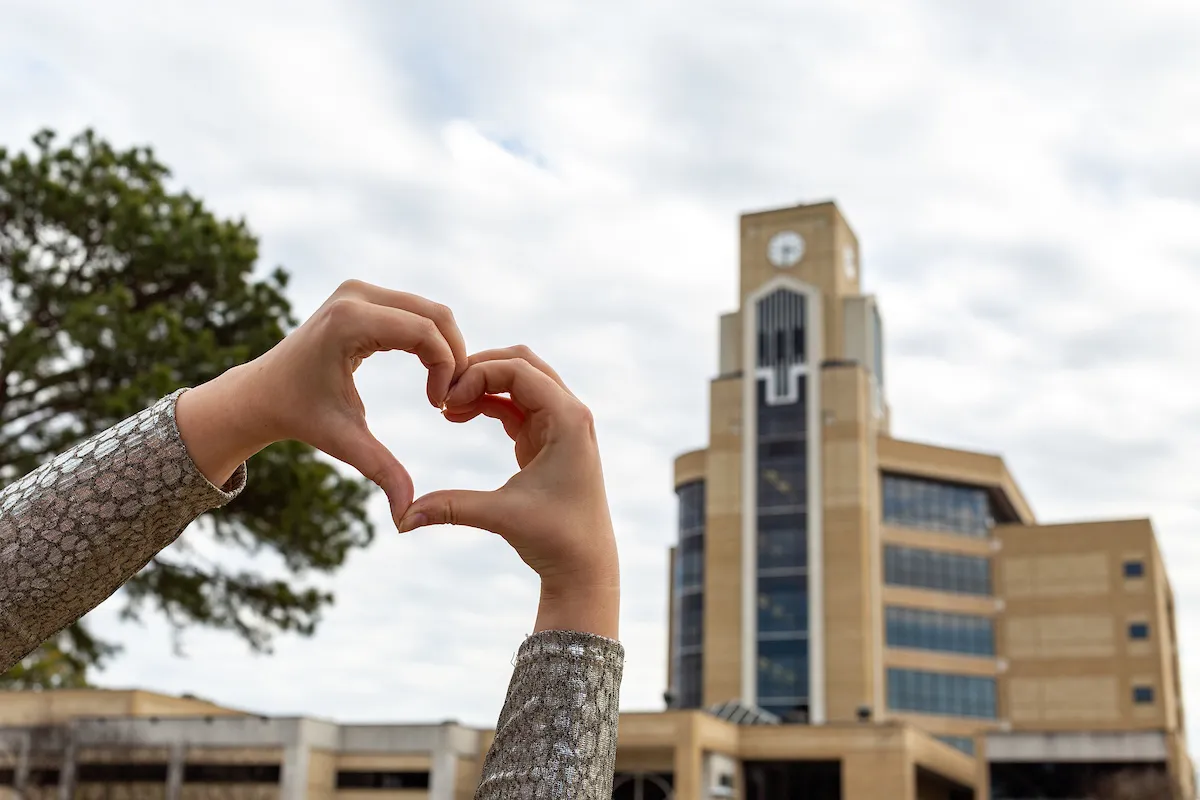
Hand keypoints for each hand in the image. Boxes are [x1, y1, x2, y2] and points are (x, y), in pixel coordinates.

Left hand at [176, 280, 466, 524]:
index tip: (439, 407)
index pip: (424, 332)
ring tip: (441, 390)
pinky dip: (432, 340)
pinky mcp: (363, 294)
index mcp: (349, 321)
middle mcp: (355, 294)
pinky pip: (416, 311)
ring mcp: (359, 290)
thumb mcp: (344, 441)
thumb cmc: (302, 416)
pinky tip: (430, 376)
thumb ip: (381, 471)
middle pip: (435, 314)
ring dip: (446, 349)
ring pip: (431, 311)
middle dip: (455, 356)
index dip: (446, 368)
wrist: (263, 393)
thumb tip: (406, 516)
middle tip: (452, 398)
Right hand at [397, 347, 619, 639]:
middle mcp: (569, 413)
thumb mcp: (501, 516)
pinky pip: (515, 403)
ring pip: (519, 379)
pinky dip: (488, 402)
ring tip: (446, 408)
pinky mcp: (548, 437)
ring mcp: (560, 423)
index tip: (446, 402)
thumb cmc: (555, 538)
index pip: (519, 370)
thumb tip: (401, 519)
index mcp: (568, 419)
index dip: (477, 375)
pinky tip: (457, 416)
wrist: (584, 565)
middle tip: (443, 394)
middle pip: (521, 362)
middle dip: (479, 370)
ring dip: (482, 385)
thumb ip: (452, 508)